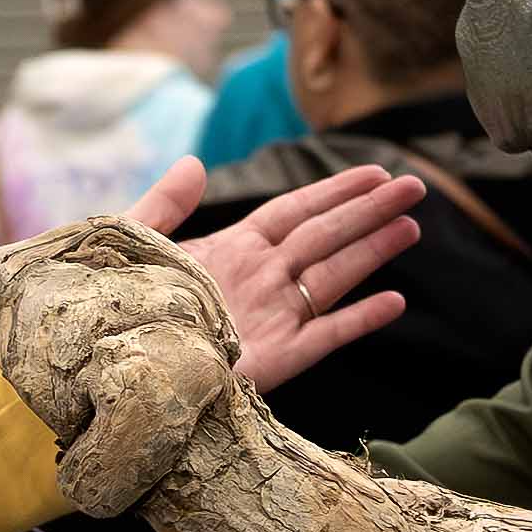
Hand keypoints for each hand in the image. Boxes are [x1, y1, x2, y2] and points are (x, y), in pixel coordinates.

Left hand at [121, 159, 423, 391]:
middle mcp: (260, 279)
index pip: (295, 212)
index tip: (375, 173)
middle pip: (325, 237)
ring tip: (411, 227)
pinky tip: (393, 301)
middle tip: (415, 188)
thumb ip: (163, 206)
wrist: (116, 369)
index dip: (335, 191)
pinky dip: (359, 320)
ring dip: (372, 252)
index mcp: (231, 248)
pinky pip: (325, 336)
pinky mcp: (275, 359)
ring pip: (333, 277)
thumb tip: (195, 163)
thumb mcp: (132, 247)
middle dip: (369, 212)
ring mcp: (271, 318)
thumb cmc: (116, 308)